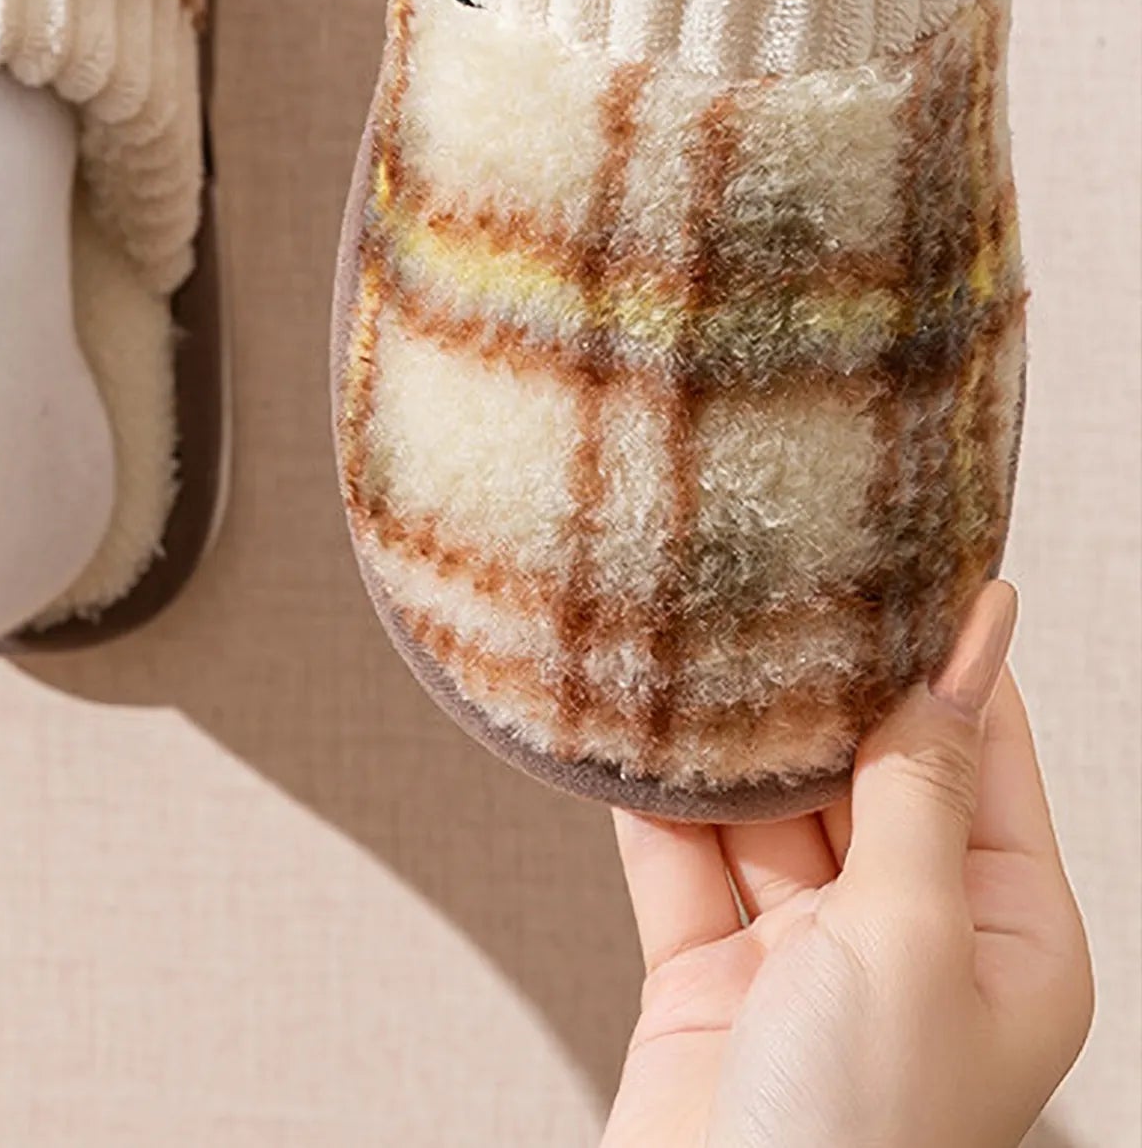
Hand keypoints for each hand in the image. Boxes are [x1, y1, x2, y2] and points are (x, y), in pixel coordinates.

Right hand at [603, 583, 1092, 1147]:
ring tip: (698, 621)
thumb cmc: (857, 1141)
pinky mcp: (709, 980)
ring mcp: (807, 961)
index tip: (920, 551)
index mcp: (1006, 938)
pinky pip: (683, 859)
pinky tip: (634, 719)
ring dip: (732, 732)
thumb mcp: (913, 942)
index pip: (985, 758)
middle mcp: (913, 941)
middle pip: (869, 772)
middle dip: (823, 682)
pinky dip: (656, 793)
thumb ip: (918, 792)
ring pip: (769, 808)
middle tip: (782, 562)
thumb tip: (959, 659)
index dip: (950, 655)